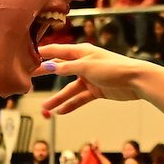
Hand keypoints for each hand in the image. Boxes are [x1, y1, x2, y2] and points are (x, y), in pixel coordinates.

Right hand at [38, 42, 160, 116]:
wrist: (136, 81)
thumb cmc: (113, 67)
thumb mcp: (86, 66)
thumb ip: (67, 67)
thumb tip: (49, 66)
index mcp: (82, 52)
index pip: (58, 51)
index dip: (43, 53)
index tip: (27, 55)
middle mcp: (84, 64)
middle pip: (60, 69)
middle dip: (45, 74)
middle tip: (28, 77)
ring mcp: (90, 78)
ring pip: (69, 88)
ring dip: (58, 98)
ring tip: (45, 107)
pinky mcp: (96, 90)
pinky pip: (80, 98)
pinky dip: (71, 105)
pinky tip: (60, 112)